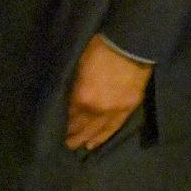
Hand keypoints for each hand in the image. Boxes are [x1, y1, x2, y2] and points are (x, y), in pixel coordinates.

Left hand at [65, 35, 152, 150]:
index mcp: (83, 98)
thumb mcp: (79, 65)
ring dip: (90, 139)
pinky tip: (99, 140)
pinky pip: (116, 126)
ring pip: (101, 131)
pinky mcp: (130, 107)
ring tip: (83, 146)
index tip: (57, 132)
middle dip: (75, 137)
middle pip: (84, 128)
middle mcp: (99, 110)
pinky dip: (106, 135)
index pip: (70, 118)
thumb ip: (75, 87)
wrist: (132, 43)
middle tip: (68, 144)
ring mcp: (116, 110)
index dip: (64, 126)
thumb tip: (70, 100)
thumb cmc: (101, 48)